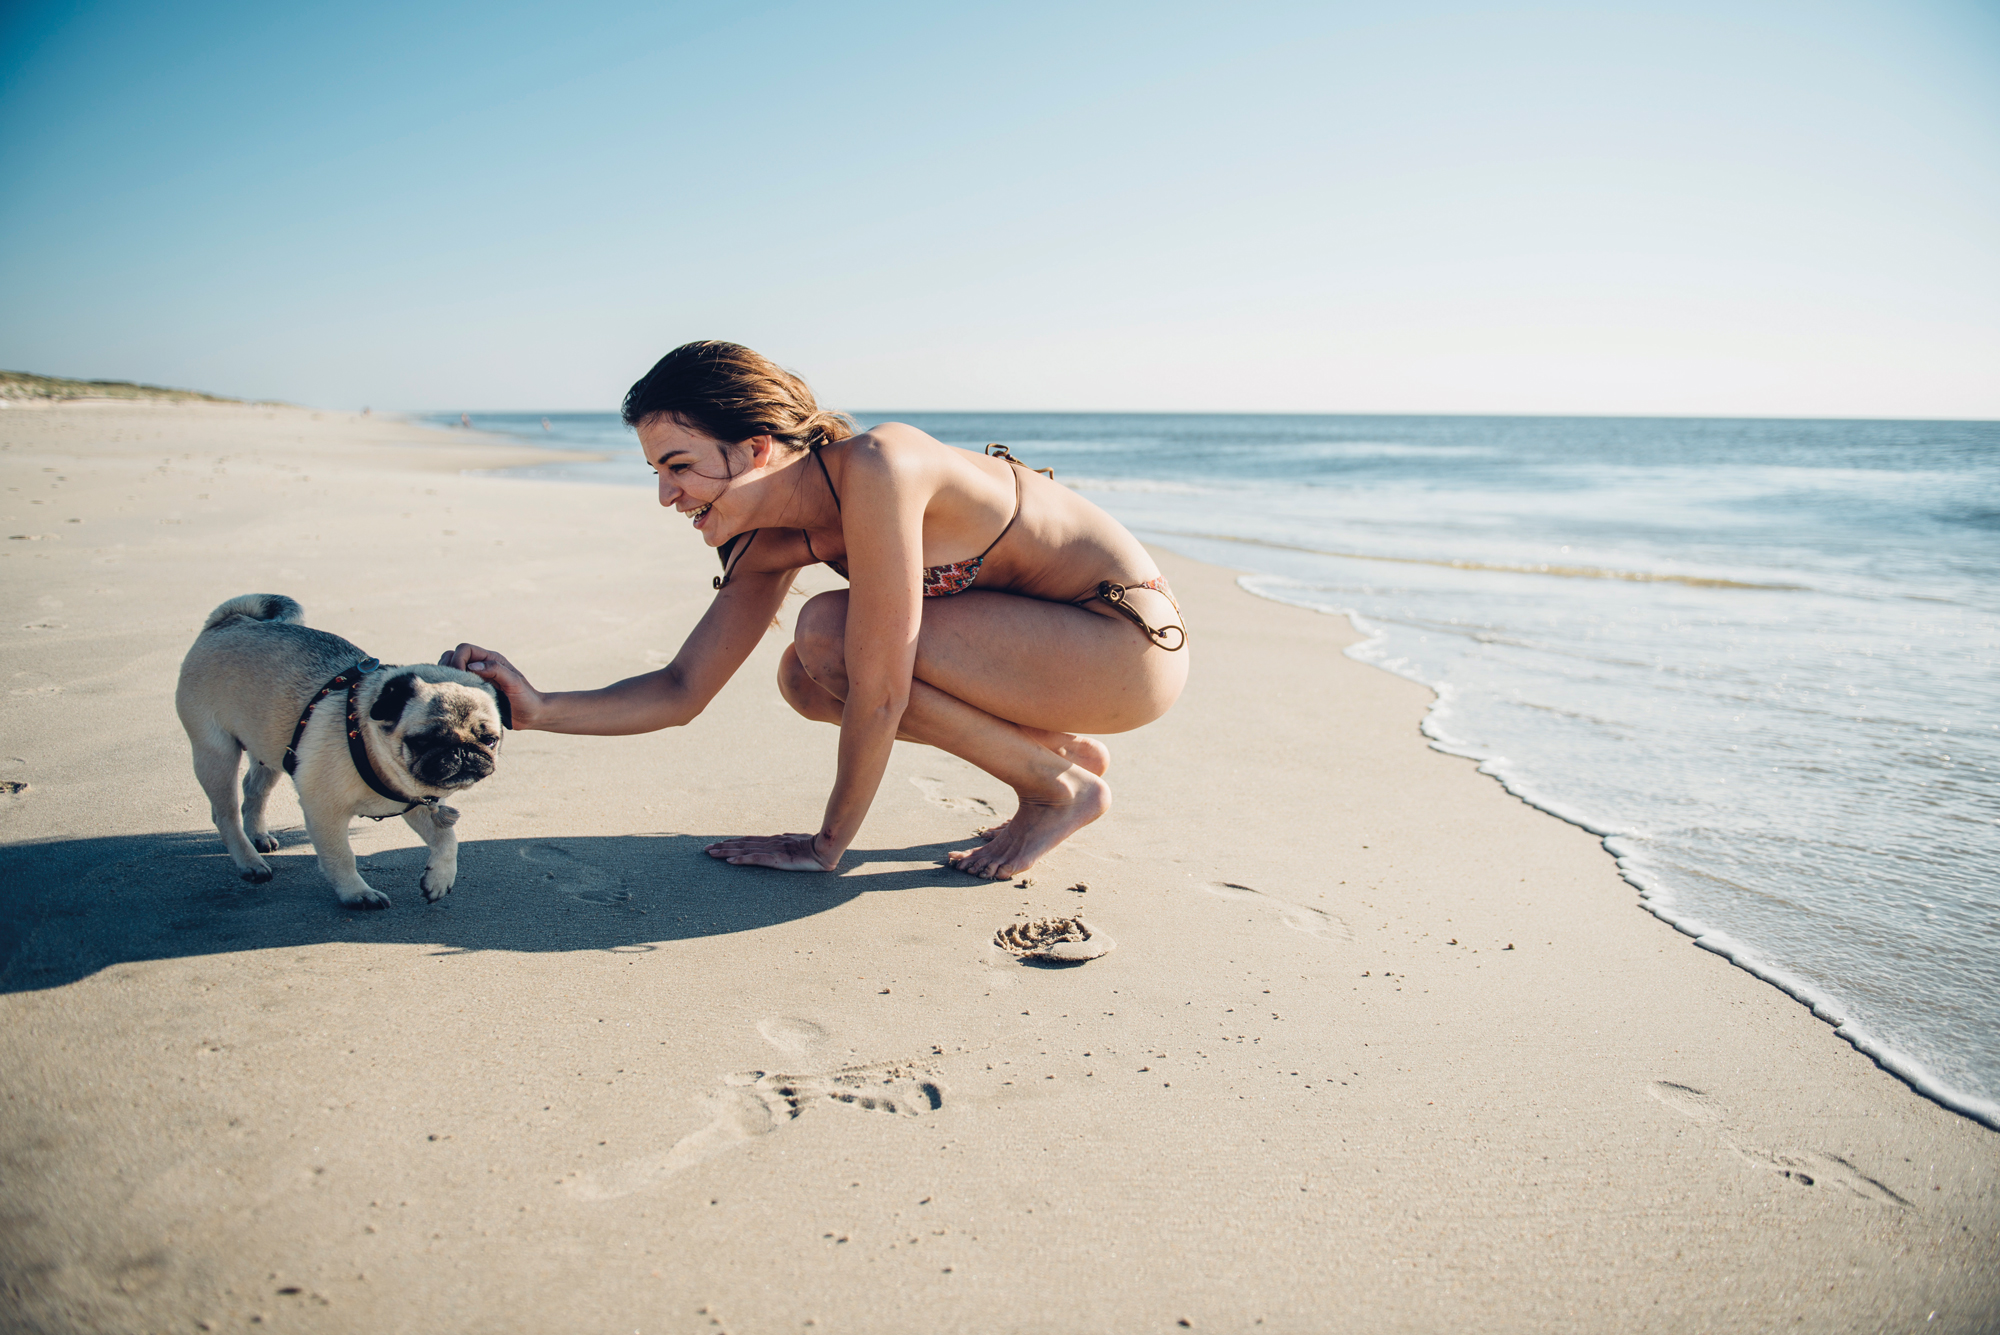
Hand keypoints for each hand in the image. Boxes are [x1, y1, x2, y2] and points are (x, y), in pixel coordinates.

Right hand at [438, 642, 543, 728]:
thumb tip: (472, 666)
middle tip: (454, 684)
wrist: (531, 715)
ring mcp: (475, 679)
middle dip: (448, 667)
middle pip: (453, 656)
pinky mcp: (473, 692)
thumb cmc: (526, 697)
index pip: (464, 650)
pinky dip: (450, 688)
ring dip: (447, 677)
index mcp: (490, 659)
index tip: (460, 675)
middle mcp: (481, 667)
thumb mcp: (513, 682)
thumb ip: (495, 670)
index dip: (458, 660)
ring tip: (453, 690)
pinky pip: (455, 685)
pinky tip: (453, 698)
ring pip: (451, 670)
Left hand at [704, 832, 837, 871]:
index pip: (749, 840)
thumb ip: (789, 840)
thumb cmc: (816, 845)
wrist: (827, 848)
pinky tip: (730, 861)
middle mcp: (770, 843)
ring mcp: (773, 850)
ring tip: (711, 853)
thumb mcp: (799, 842)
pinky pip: (755, 859)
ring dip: (726, 852)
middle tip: (705, 849)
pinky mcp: (777, 859)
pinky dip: (741, 859)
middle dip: (722, 846)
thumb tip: (783, 836)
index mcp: (775, 840)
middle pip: (741, 843)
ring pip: (744, 850)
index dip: (733, 842)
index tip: (718, 844)